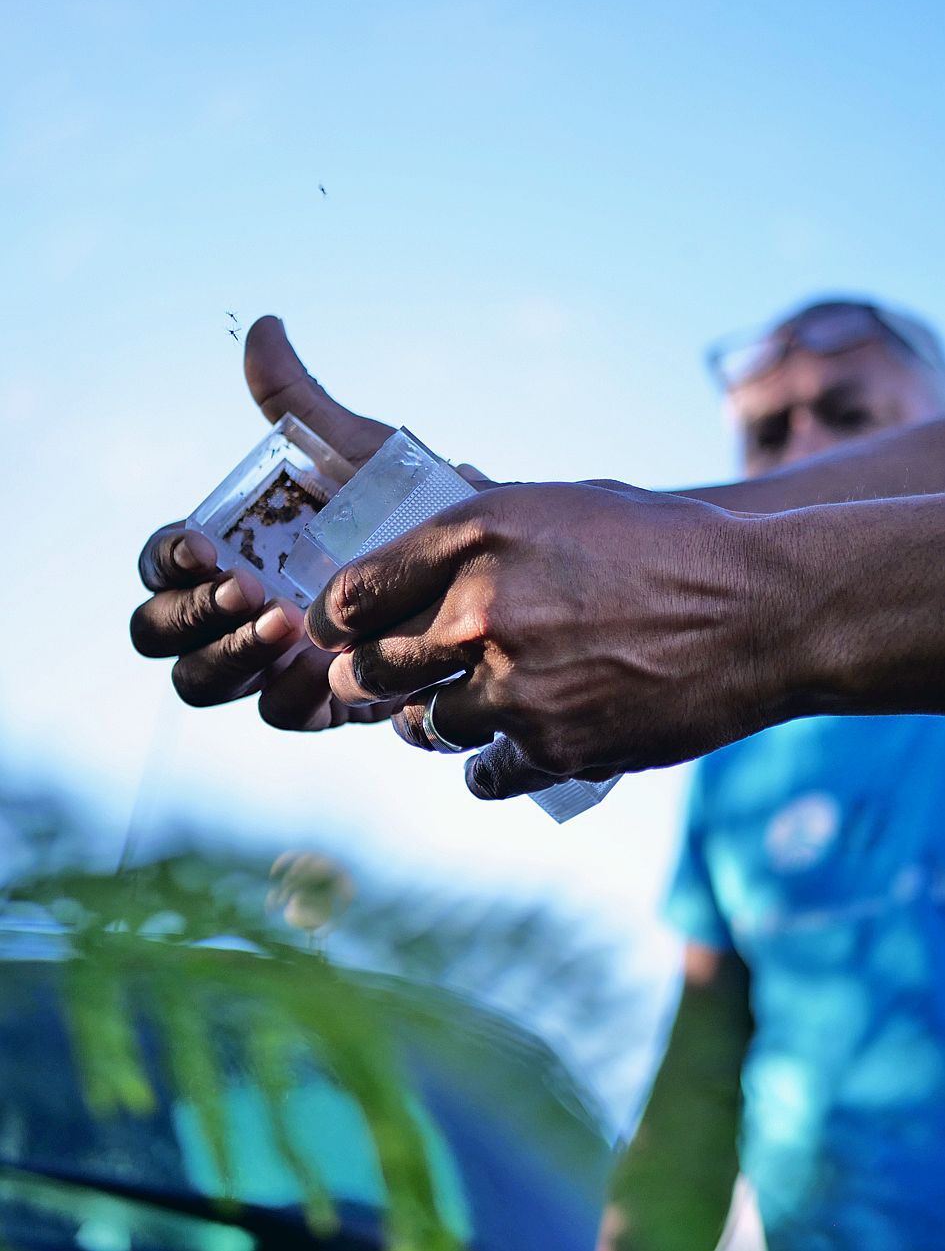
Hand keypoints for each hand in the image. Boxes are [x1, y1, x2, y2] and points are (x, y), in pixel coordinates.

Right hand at [130, 317, 398, 728]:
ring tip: (289, 625)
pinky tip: (328, 667)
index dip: (166, 560)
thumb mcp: (350, 448)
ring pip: (202, 683)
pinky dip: (290, 693)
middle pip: (159, 634)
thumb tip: (262, 326)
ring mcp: (267, 661)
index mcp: (222, 554)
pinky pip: (276, 712)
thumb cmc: (395, 499)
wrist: (473, 560)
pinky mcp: (315, 700)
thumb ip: (298, 400)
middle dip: (190, 617)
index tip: (210, 546)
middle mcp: (231, 612)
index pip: (159, 566)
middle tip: (249, 591)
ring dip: (231, 656)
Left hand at [307, 482, 801, 796]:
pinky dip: (486, 765)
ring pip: (422, 728)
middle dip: (364, 678)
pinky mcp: (554, 749)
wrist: (760, 610)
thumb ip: (476, 529)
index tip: (337, 631)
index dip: (334, 618)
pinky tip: (507, 744)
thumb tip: (408, 555)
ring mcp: (516, 687)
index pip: (354, 592)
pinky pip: (481, 774)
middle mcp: (482, 611)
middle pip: (370, 669)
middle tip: (373, 680)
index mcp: (477, 536)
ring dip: (429, 722)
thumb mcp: (560, 505)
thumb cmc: (662, 546)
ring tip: (453, 708)